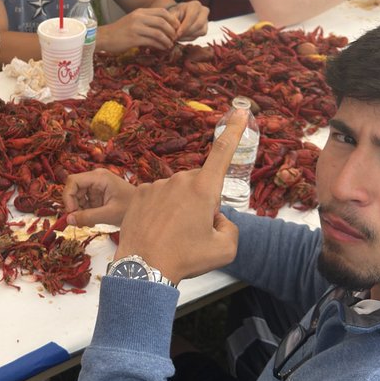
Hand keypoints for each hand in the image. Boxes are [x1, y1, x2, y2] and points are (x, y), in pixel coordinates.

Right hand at [62, 168, 135, 226]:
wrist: (145, 211)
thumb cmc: (131, 208)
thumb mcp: (109, 214)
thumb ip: (88, 216)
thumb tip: (68, 220)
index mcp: (99, 177)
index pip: (73, 181)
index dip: (68, 197)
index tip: (71, 213)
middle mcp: (96, 178)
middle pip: (73, 189)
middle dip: (74, 206)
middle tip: (79, 222)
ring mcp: (96, 185)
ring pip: (77, 196)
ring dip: (79, 210)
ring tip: (89, 222)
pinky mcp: (98, 194)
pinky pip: (84, 201)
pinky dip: (85, 212)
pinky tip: (93, 220)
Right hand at [101, 7, 179, 51]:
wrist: (104, 37)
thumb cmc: (119, 31)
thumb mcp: (133, 20)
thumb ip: (147, 21)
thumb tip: (163, 26)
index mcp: (140, 12)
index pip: (162, 12)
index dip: (172, 19)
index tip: (177, 27)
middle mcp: (138, 17)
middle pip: (162, 21)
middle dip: (172, 30)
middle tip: (175, 37)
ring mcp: (136, 28)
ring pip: (158, 32)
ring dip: (167, 39)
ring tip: (169, 44)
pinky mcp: (133, 39)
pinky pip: (152, 42)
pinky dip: (160, 45)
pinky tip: (162, 48)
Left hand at [114, 113, 247, 283]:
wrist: (143, 269)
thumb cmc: (185, 258)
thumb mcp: (225, 249)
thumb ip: (230, 228)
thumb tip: (217, 219)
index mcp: (203, 189)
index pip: (223, 152)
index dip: (235, 131)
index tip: (241, 111)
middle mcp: (179, 180)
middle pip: (200, 184)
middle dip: (202, 202)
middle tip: (194, 231)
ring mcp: (156, 185)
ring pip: (178, 193)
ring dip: (180, 208)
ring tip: (172, 236)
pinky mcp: (139, 193)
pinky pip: (158, 197)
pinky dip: (161, 211)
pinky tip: (157, 230)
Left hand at [169, 1, 207, 40]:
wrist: (179, 15)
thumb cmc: (175, 13)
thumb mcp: (172, 14)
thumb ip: (173, 20)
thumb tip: (175, 30)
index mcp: (195, 5)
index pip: (192, 16)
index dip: (185, 26)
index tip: (177, 34)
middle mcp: (204, 11)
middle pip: (198, 24)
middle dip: (187, 32)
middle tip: (177, 37)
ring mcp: (206, 20)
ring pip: (201, 31)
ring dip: (188, 36)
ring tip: (178, 37)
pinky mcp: (205, 28)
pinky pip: (200, 35)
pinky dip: (190, 38)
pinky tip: (182, 38)